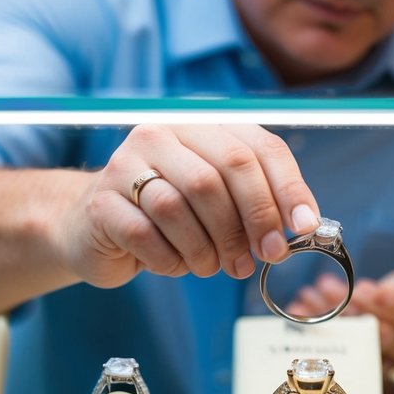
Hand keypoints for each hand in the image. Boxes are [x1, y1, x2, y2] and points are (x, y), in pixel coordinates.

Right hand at [58, 124, 320, 287]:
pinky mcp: (101, 202)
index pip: (258, 147)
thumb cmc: (165, 216)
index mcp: (200, 127)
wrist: (90, 226)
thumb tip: (302, 226)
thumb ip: (256, 204)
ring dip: (208, 247)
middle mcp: (162, 135)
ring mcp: (125, 165)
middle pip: (222, 172)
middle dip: (252, 221)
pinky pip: (146, 234)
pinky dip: (170, 259)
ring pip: (182, 205)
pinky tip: (175, 264)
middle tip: (263, 256)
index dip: (287, 189)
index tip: (303, 228)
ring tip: (213, 266)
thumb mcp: (216, 202)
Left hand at [287, 235, 393, 393]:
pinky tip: (308, 323)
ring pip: (368, 355)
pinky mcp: (392, 393)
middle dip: (357, 313)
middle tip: (332, 291)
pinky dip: (332, 345)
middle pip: (392, 339)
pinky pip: (358, 369)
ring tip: (310, 301)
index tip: (366, 289)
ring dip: (336, 328)